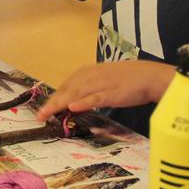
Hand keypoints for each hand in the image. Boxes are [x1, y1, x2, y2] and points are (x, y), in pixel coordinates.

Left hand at [35, 60, 170, 120]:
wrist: (149, 76)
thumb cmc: (126, 80)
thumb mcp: (102, 82)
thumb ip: (88, 90)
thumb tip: (73, 102)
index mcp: (87, 72)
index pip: (65, 86)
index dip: (53, 98)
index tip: (42, 110)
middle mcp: (91, 76)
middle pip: (67, 90)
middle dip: (51, 103)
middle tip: (39, 116)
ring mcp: (101, 84)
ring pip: (76, 93)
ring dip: (60, 103)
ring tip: (47, 113)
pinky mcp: (112, 93)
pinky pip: (96, 98)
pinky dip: (84, 102)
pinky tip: (73, 107)